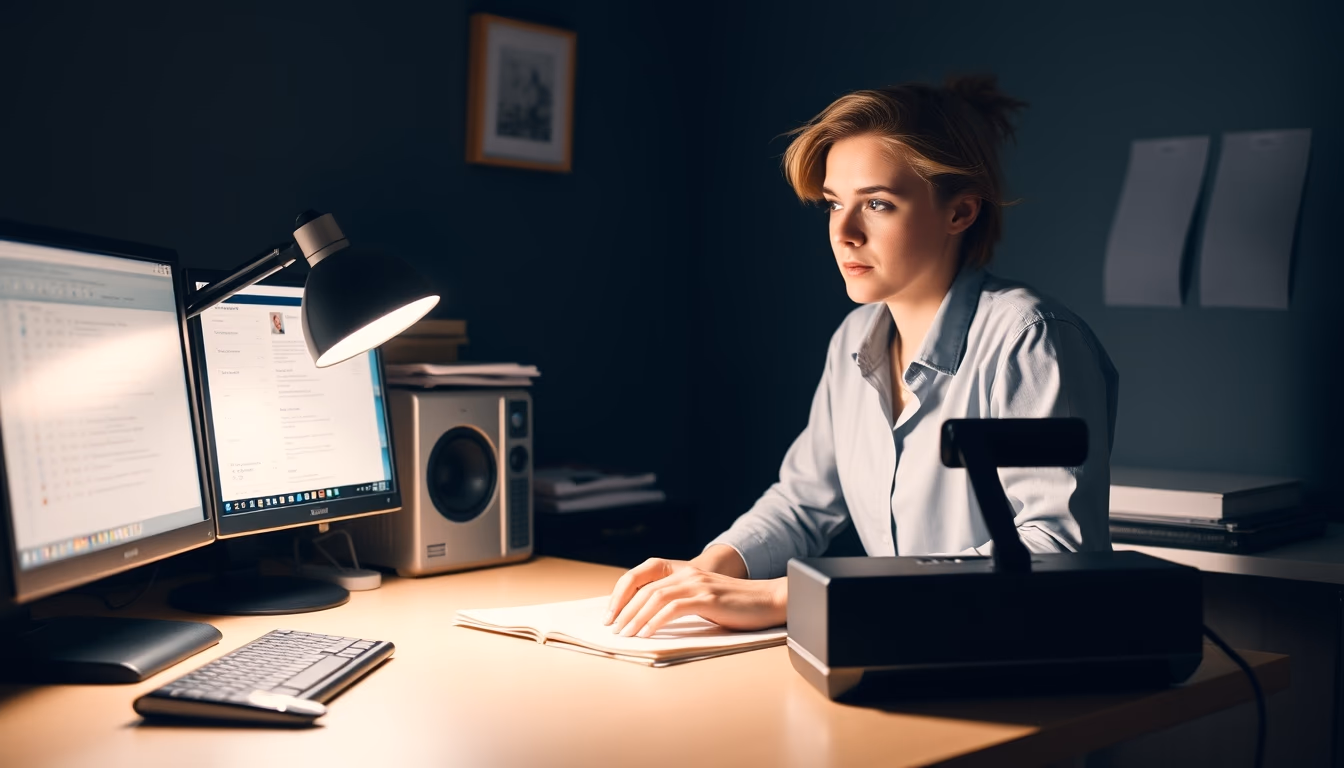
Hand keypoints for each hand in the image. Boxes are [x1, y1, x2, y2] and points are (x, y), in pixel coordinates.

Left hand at [603, 557, 786, 637]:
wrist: (770, 600)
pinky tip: (647, 634)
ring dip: (635, 617)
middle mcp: (688, 574)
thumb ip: (683, 604)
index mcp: (685, 573)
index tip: (612, 615)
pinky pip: (673, 608)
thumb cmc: (739, 606)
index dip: (623, 595)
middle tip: (612, 628)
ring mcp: (697, 585)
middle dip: (624, 610)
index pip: (644, 579)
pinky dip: (656, 622)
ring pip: (655, 597)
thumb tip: (653, 623)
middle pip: (645, 589)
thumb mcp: (706, 600)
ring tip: (625, 634)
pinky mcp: (707, 598)